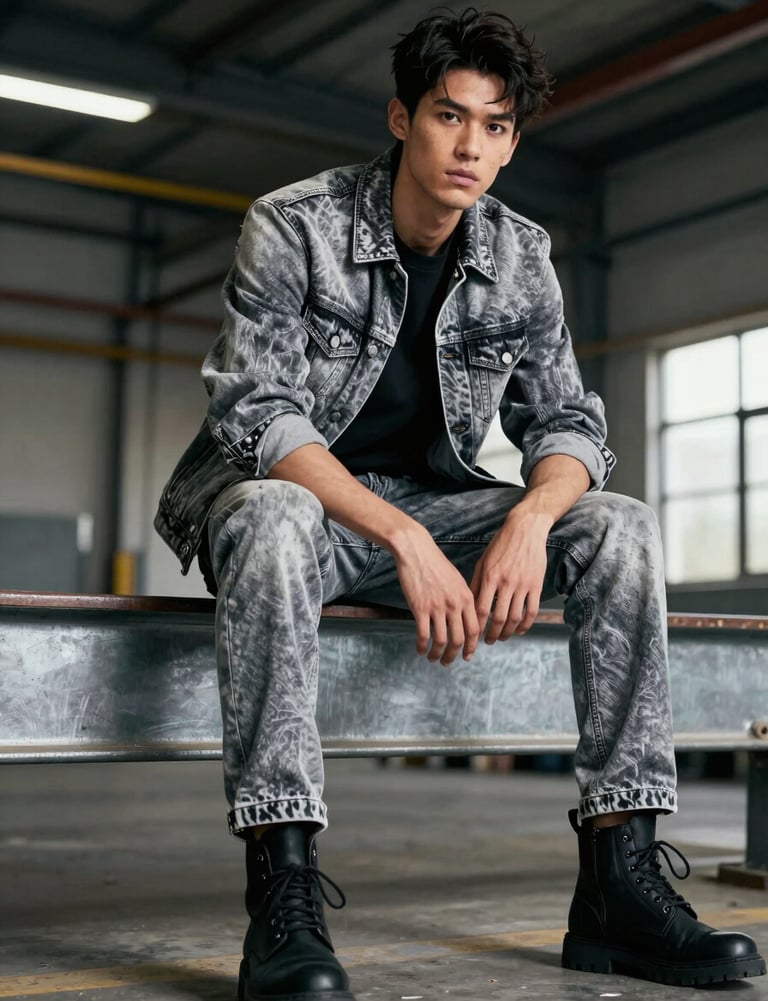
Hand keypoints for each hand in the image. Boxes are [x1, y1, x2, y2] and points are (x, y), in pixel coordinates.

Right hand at [393, 527, 479, 665]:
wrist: (416, 551)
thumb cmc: (436, 564)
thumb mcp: (457, 580)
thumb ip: (463, 599)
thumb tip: (465, 619)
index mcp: (466, 598)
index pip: (474, 630)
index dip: (472, 646)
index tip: (467, 655)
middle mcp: (455, 604)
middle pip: (459, 639)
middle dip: (454, 655)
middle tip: (448, 662)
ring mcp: (437, 607)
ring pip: (441, 641)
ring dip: (437, 654)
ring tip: (433, 659)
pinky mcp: (420, 608)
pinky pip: (423, 635)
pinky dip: (422, 646)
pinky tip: (420, 650)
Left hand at [470, 512, 548, 641]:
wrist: (525, 529)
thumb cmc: (500, 545)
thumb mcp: (483, 562)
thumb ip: (476, 584)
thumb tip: (468, 606)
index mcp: (490, 577)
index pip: (481, 610)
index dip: (477, 627)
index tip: (473, 635)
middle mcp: (506, 582)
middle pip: (498, 618)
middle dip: (492, 634)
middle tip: (488, 642)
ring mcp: (523, 584)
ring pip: (515, 617)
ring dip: (508, 632)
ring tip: (502, 637)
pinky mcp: (536, 585)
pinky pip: (532, 611)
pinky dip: (526, 625)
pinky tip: (519, 630)